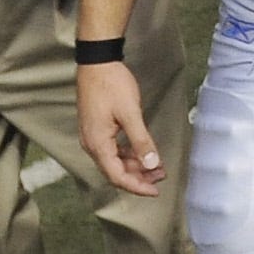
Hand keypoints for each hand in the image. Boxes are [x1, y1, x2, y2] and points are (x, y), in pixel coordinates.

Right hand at [78, 61, 164, 195]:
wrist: (96, 62)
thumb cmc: (111, 84)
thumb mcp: (130, 113)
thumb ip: (141, 141)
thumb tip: (151, 164)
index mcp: (98, 144)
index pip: (117, 176)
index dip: (137, 186)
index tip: (155, 191)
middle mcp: (91, 144)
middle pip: (115, 171)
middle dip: (138, 177)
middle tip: (161, 176)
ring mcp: (92, 136)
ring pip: (114, 161)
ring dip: (134, 165)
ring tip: (156, 165)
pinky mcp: (96, 128)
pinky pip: (112, 150)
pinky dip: (128, 154)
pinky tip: (142, 152)